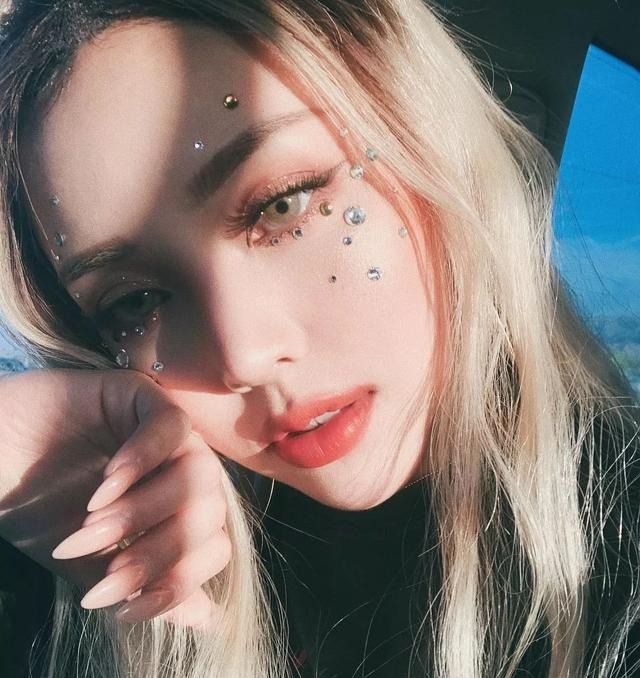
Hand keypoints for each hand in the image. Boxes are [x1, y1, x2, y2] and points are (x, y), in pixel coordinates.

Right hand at [0, 369, 230, 626]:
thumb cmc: (39, 507)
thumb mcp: (93, 559)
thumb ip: (143, 584)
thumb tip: (204, 620)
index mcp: (179, 505)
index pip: (213, 546)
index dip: (178, 582)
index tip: (127, 607)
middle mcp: (183, 467)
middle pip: (208, 511)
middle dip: (157, 553)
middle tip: (105, 577)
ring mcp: (169, 431)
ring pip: (197, 471)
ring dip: (143, 512)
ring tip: (91, 532)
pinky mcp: (145, 395)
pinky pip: (170, 426)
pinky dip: (142, 460)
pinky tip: (103, 488)